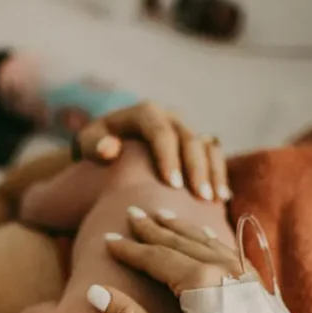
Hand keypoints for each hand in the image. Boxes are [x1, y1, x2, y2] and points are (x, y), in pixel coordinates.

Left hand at [74, 101, 230, 201]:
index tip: (172, 184)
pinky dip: (218, 173)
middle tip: (200, 196)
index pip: (161, 131)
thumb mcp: (88, 142)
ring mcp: (185, 130)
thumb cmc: (96, 147)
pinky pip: (214, 154)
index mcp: (145, 113)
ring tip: (214, 199)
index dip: (169, 157)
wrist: (107, 146)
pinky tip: (223, 198)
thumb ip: (94, 144)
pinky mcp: (195, 144)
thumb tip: (110, 149)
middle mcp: (169, 117)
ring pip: (207, 146)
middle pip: (189, 139)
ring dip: (212, 172)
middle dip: (196, 168)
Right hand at [89, 212, 288, 312]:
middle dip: (153, 229)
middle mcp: (226, 269)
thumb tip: (95, 291)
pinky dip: (207, 241)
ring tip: (163, 217)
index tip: (107, 239)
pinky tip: (201, 238)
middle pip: (180, 241)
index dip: (128, 249)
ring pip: (206, 242)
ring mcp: (246, 276)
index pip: (155, 256)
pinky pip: (228, 252)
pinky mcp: (258, 287)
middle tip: (133, 215)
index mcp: (201, 280)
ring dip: (181, 229)